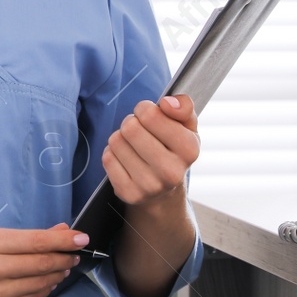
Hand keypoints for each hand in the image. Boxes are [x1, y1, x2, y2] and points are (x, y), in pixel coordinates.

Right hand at [0, 223, 86, 296]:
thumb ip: (23, 238)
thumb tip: (60, 230)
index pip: (35, 241)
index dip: (63, 240)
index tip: (82, 238)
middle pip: (42, 263)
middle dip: (64, 258)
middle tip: (74, 255)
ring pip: (40, 283)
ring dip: (57, 275)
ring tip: (62, 268)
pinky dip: (44, 290)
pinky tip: (47, 284)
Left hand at [102, 94, 199, 209]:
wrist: (164, 192)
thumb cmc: (173, 149)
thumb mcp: (186, 126)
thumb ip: (183, 107)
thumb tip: (168, 103)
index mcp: (189, 150)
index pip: (150, 114)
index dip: (144, 109)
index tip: (149, 116)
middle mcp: (171, 171)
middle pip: (130, 127)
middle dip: (131, 122)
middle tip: (139, 130)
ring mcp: (149, 186)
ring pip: (116, 141)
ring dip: (121, 138)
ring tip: (133, 146)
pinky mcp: (129, 193)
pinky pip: (107, 158)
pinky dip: (112, 153)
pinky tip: (126, 160)